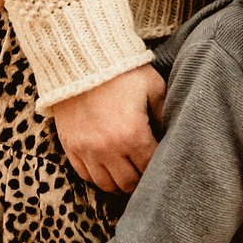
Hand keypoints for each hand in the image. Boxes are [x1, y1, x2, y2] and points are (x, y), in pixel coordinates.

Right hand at [52, 64, 165, 193]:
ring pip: (106, 184)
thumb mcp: (152, 86)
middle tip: (145, 172)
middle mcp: (109, 148)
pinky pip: (84, 174)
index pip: (150, 167)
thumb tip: (172, 131)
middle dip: (140, 180)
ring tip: (127, 173)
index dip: (159, 167)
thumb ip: (164, 112)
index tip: (162, 162)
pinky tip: (106, 167)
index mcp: (133, 134)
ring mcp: (87, 149)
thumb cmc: (121, 71)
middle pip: (128, 182)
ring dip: (118, 183)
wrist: (81, 57)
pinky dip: (97, 176)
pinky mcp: (71, 146)